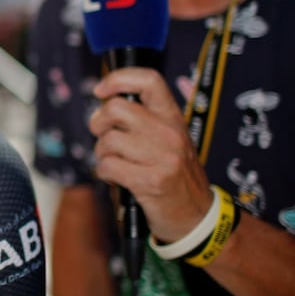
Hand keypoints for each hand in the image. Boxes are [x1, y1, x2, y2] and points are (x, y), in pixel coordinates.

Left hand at [87, 66, 212, 243]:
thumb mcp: (169, 139)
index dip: (118, 79)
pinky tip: (117, 178)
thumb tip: (105, 102)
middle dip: (98, 122)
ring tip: (116, 162)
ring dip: (102, 153)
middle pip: (116, 109)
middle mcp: (170, 133)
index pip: (148, 80)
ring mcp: (162, 157)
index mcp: (173, 118)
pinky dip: (104, 172)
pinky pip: (107, 166)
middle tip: (104, 136)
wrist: (196, 215)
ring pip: (107, 140)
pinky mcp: (150, 181)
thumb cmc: (174, 175)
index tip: (101, 90)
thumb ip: (143, 119)